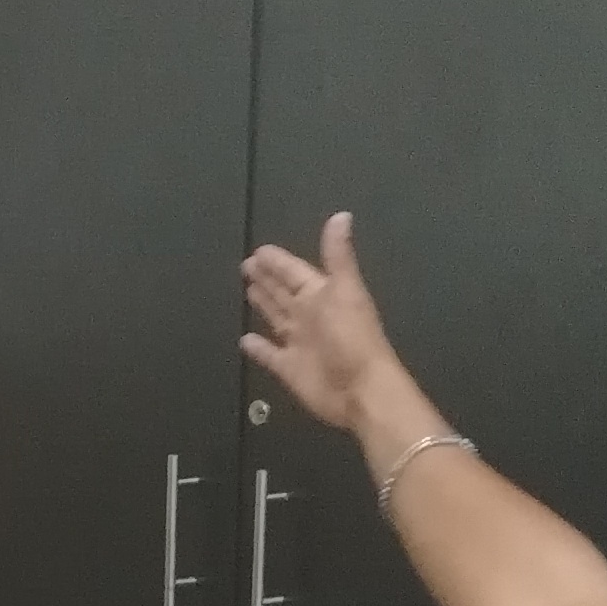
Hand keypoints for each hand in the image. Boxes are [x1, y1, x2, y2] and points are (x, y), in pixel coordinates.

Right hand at [241, 211, 406, 433]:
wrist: (361, 390)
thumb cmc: (354, 338)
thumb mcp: (345, 290)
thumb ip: (338, 255)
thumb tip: (342, 215)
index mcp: (322, 295)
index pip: (295, 272)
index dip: (279, 261)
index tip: (260, 250)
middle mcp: (310, 316)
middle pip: (284, 293)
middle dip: (268, 279)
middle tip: (248, 265)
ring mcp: (300, 343)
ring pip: (277, 318)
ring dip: (264, 304)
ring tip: (248, 289)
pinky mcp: (290, 368)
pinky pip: (270, 355)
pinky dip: (258, 348)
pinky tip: (245, 340)